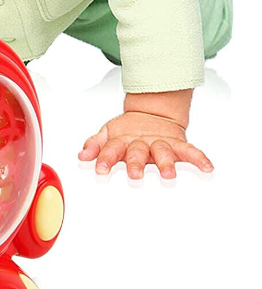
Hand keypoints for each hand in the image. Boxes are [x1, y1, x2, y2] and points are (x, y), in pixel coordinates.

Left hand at [79, 111, 213, 178]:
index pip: (111, 149)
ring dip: (166, 162)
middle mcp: (141, 141)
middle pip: (138, 152)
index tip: (100, 169)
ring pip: (163, 151)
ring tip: (169, 174)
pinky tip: (207, 167)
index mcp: (122, 140)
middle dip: (136, 163)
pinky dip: (199, 158)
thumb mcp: (108, 134)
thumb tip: (81, 156)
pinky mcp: (177, 143)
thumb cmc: (128, 131)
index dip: (104, 158)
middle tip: (135, 175)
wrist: (152, 113)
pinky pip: (189, 150)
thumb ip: (95, 145)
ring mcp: (159, 142)